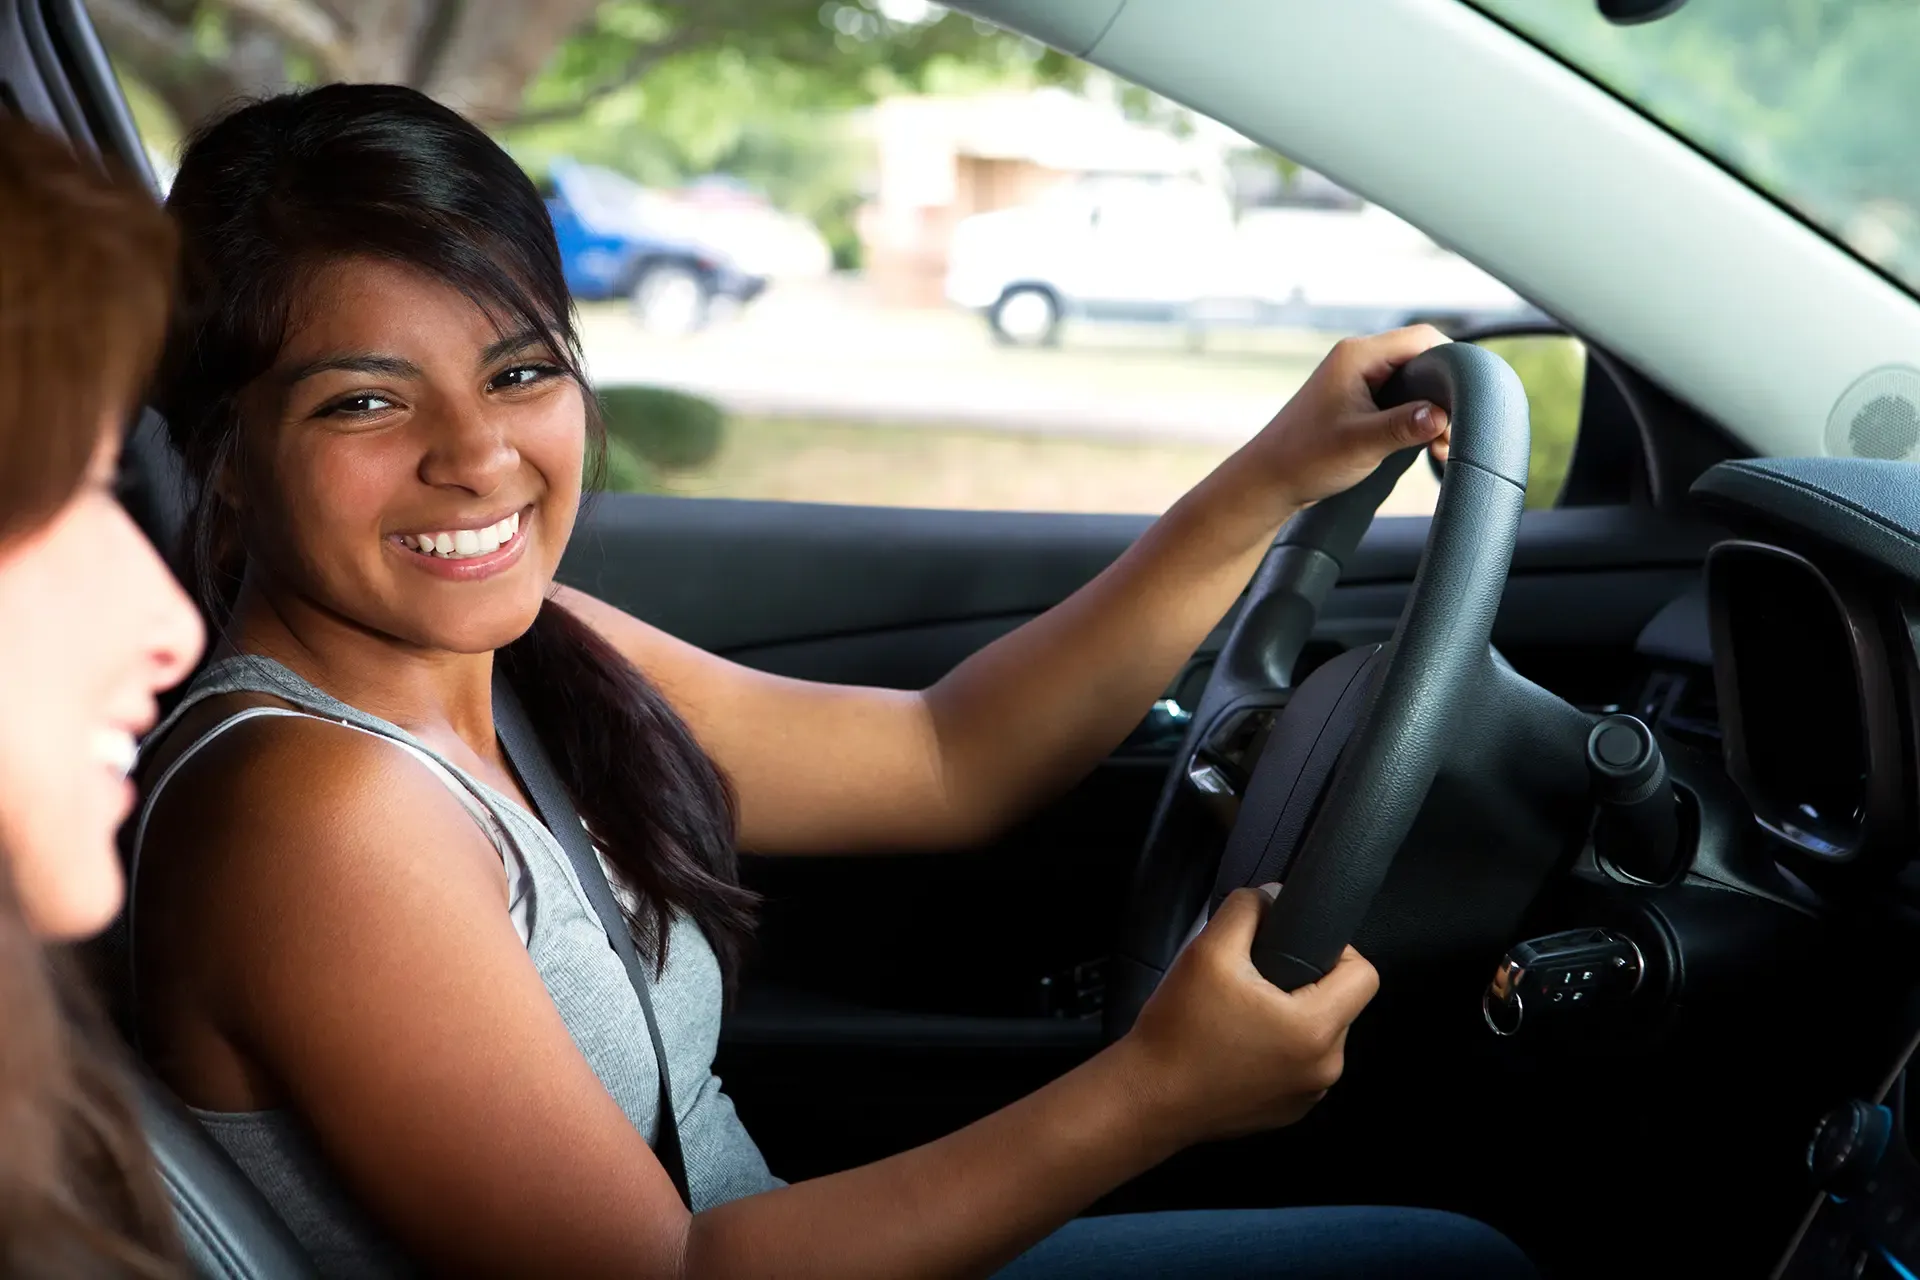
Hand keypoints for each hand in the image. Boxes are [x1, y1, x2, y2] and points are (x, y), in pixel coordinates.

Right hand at [1117, 885, 1378, 1143]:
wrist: (1147, 1101)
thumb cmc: (1178, 1031)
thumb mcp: (1208, 951)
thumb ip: (1246, 910)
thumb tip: (1270, 898)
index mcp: (1316, 1029)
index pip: (1365, 975)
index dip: (1336, 949)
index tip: (1294, 949)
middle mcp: (1324, 1068)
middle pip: (1340, 1005)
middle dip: (1305, 984)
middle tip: (1256, 980)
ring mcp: (1308, 1095)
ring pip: (1319, 1036)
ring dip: (1291, 1018)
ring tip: (1242, 1013)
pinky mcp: (1287, 1112)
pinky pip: (1299, 1066)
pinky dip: (1277, 1050)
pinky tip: (1237, 1045)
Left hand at [1247, 325, 1453, 508]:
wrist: (1269, 481)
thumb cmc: (1305, 459)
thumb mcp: (1362, 443)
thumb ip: (1404, 426)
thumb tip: (1443, 416)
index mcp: (1358, 356)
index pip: (1423, 337)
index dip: (1451, 362)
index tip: (1467, 397)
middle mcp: (1359, 359)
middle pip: (1422, 358)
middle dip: (1444, 392)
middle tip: (1451, 431)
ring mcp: (1358, 379)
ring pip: (1413, 380)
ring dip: (1431, 409)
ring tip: (1440, 444)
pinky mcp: (1358, 400)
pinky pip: (1399, 397)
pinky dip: (1416, 417)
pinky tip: (1426, 443)